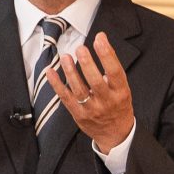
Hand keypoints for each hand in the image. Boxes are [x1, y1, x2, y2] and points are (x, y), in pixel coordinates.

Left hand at [45, 32, 133, 152]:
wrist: (116, 134)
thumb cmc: (118, 105)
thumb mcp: (122, 88)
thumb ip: (111, 69)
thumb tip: (100, 41)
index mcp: (121, 93)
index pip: (115, 72)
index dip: (107, 55)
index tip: (100, 39)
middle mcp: (107, 102)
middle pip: (96, 82)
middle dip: (88, 64)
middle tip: (80, 48)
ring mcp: (92, 109)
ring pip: (79, 90)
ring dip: (71, 72)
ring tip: (66, 56)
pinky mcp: (78, 114)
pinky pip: (65, 97)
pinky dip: (56, 84)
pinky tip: (51, 71)